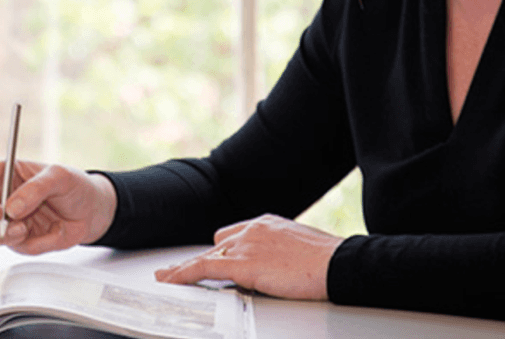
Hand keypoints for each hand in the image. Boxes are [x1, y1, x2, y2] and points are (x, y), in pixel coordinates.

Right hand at [0, 159, 116, 254]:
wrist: (91, 210)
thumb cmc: (74, 185)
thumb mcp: (59, 177)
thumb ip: (35, 189)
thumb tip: (11, 209)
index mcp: (0, 175)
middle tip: (14, 226)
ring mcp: (4, 222)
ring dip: (8, 237)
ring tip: (29, 228)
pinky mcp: (17, 240)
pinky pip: (13, 249)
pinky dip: (30, 245)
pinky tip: (45, 233)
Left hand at [154, 214, 343, 299]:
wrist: (338, 263)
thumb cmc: (330, 260)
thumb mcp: (302, 249)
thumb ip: (283, 253)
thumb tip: (282, 266)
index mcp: (267, 223)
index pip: (235, 234)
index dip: (224, 248)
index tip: (215, 256)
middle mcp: (252, 229)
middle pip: (218, 244)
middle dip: (207, 260)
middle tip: (185, 271)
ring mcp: (245, 245)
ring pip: (206, 256)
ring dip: (185, 268)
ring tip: (166, 277)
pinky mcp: (242, 264)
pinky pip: (203, 267)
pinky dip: (183, 274)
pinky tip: (170, 280)